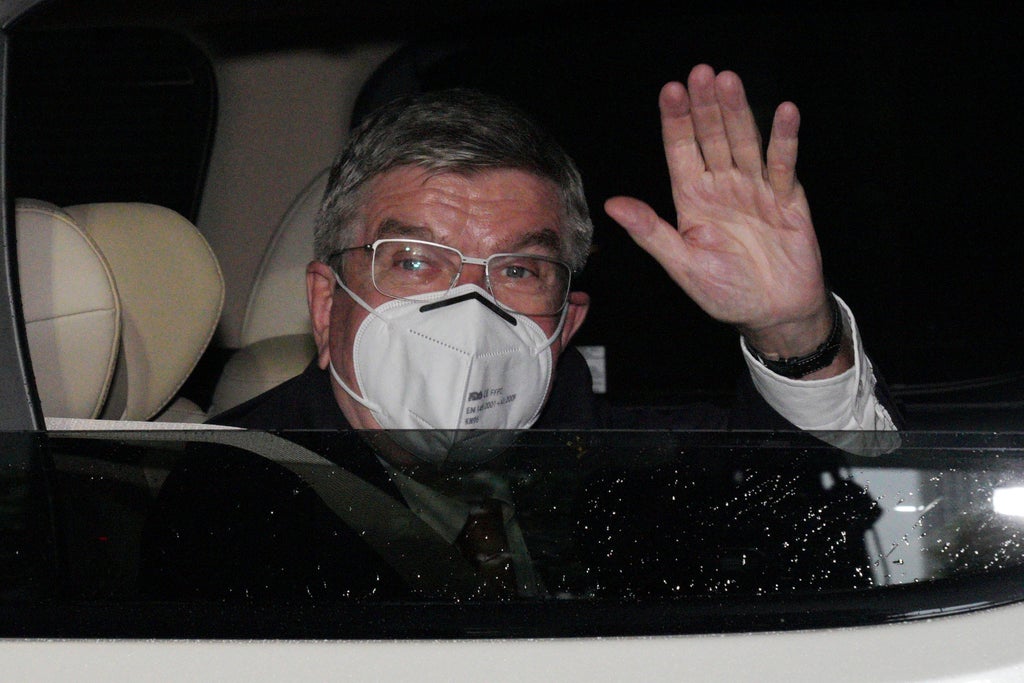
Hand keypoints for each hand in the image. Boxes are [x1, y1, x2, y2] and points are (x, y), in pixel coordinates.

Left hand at [605, 65, 838, 363]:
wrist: (772, 313)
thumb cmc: (725, 292)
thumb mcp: (682, 264)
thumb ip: (651, 232)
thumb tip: (613, 205)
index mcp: (692, 199)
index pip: (681, 151)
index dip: (676, 121)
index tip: (670, 91)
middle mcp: (722, 186)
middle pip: (712, 138)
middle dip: (705, 106)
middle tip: (700, 74)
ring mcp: (755, 189)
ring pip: (744, 143)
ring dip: (737, 113)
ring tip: (728, 82)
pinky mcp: (787, 198)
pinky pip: (783, 165)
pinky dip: (784, 140)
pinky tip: (783, 112)